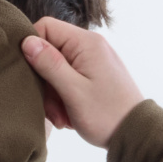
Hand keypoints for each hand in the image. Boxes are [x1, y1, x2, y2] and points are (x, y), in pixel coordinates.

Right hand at [21, 17, 144, 149]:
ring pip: (57, 69)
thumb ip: (49, 64)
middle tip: (51, 109)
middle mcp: (90, 46)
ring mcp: (92, 61)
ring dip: (53, 95)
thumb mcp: (73, 91)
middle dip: (44, 81)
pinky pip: (69, 79)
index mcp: (86, 43)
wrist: (135, 134)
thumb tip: (27, 41)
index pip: (46, 27)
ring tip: (62, 118)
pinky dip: (64, 98)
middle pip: (50, 52)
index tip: (29, 75)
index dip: (31, 48)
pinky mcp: (94, 75)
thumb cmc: (106, 114)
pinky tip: (69, 116)